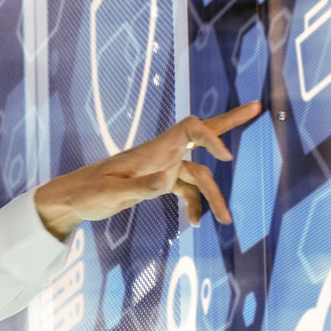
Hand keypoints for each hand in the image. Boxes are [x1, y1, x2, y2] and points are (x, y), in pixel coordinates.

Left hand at [31, 101, 262, 237]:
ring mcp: (161, 167)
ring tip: (226, 222)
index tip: (226, 157)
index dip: (211, 136)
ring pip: (198, 175)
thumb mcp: (111, 195)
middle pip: (201, 133)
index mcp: (152, 150)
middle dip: (230, 122)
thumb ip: (140, 188)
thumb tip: (167, 182)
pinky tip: (194, 224)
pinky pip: (186, 189)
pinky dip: (194, 205)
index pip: (189, 129)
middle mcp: (161, 154)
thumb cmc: (88, 193)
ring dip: (214, 196)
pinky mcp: (158, 182)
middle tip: (258, 106)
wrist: (72, 199)